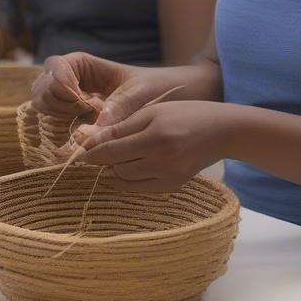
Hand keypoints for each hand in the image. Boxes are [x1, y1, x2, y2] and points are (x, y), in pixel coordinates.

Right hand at [32, 52, 185, 124]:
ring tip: (90, 118)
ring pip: (43, 103)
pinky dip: (64, 126)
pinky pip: (54, 120)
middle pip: (42, 85)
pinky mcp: (74, 117)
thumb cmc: (157, 88)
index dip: (59, 81)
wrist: (172, 98)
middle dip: (57, 101)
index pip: (55, 65)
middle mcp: (72, 79)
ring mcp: (70, 99)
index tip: (80, 99)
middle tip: (85, 110)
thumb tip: (90, 136)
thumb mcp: (140, 96)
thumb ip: (116, 111)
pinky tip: (89, 128)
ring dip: (60, 114)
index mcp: (84, 63)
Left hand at [74, 100, 232, 192]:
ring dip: (115, 170)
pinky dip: (129, 179)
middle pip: (117, 167)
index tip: (79, 151)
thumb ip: (122, 127)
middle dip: (103, 161)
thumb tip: (90, 141)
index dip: (92, 152)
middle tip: (95, 153)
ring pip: (126, 180)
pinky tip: (129, 167)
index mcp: (156, 137)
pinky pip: (140, 188)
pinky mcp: (173, 186)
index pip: (112, 150)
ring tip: (114, 157)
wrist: (221, 131)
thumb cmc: (184, 114)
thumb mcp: (152, 112)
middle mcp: (163, 160)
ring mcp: (169, 176)